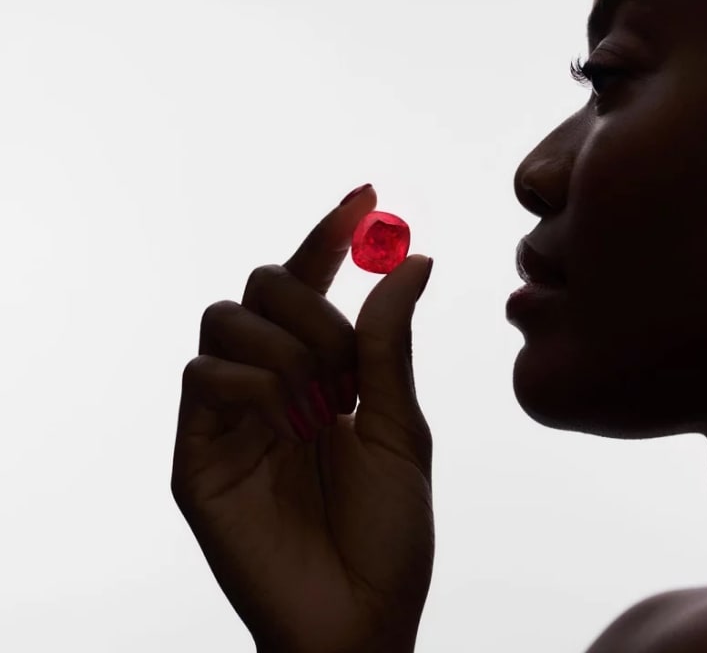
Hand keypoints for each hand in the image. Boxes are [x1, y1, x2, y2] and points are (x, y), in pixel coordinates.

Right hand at [171, 185, 434, 652]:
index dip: (329, 236)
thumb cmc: (389, 536)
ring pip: (225, 320)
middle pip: (261, 287)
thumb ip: (391, 346)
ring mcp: (229, 420)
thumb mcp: (403, 430)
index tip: (365, 194)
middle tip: (348, 371)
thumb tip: (414, 260)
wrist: (362, 620)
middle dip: (313, 309)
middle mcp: (271, 388)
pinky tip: (288, 421)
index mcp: (323, 378)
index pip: (312, 286)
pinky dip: (251, 382)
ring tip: (322, 406)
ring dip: (287, 346)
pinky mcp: (194, 457)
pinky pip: (200, 376)